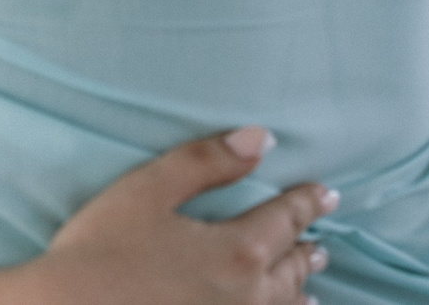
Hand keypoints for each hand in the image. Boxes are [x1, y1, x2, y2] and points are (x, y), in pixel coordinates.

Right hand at [0, 129, 334, 304]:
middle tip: (322, 242)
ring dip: (298, 290)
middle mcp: (247, 296)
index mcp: (238, 251)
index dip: (306, 203)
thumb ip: (207, 162)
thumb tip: (262, 139)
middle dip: (306, 249)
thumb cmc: (102, 248)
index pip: (284, 219)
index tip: (326, 193)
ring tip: (310, 288)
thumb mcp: (148, 190)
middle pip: (289, 268)